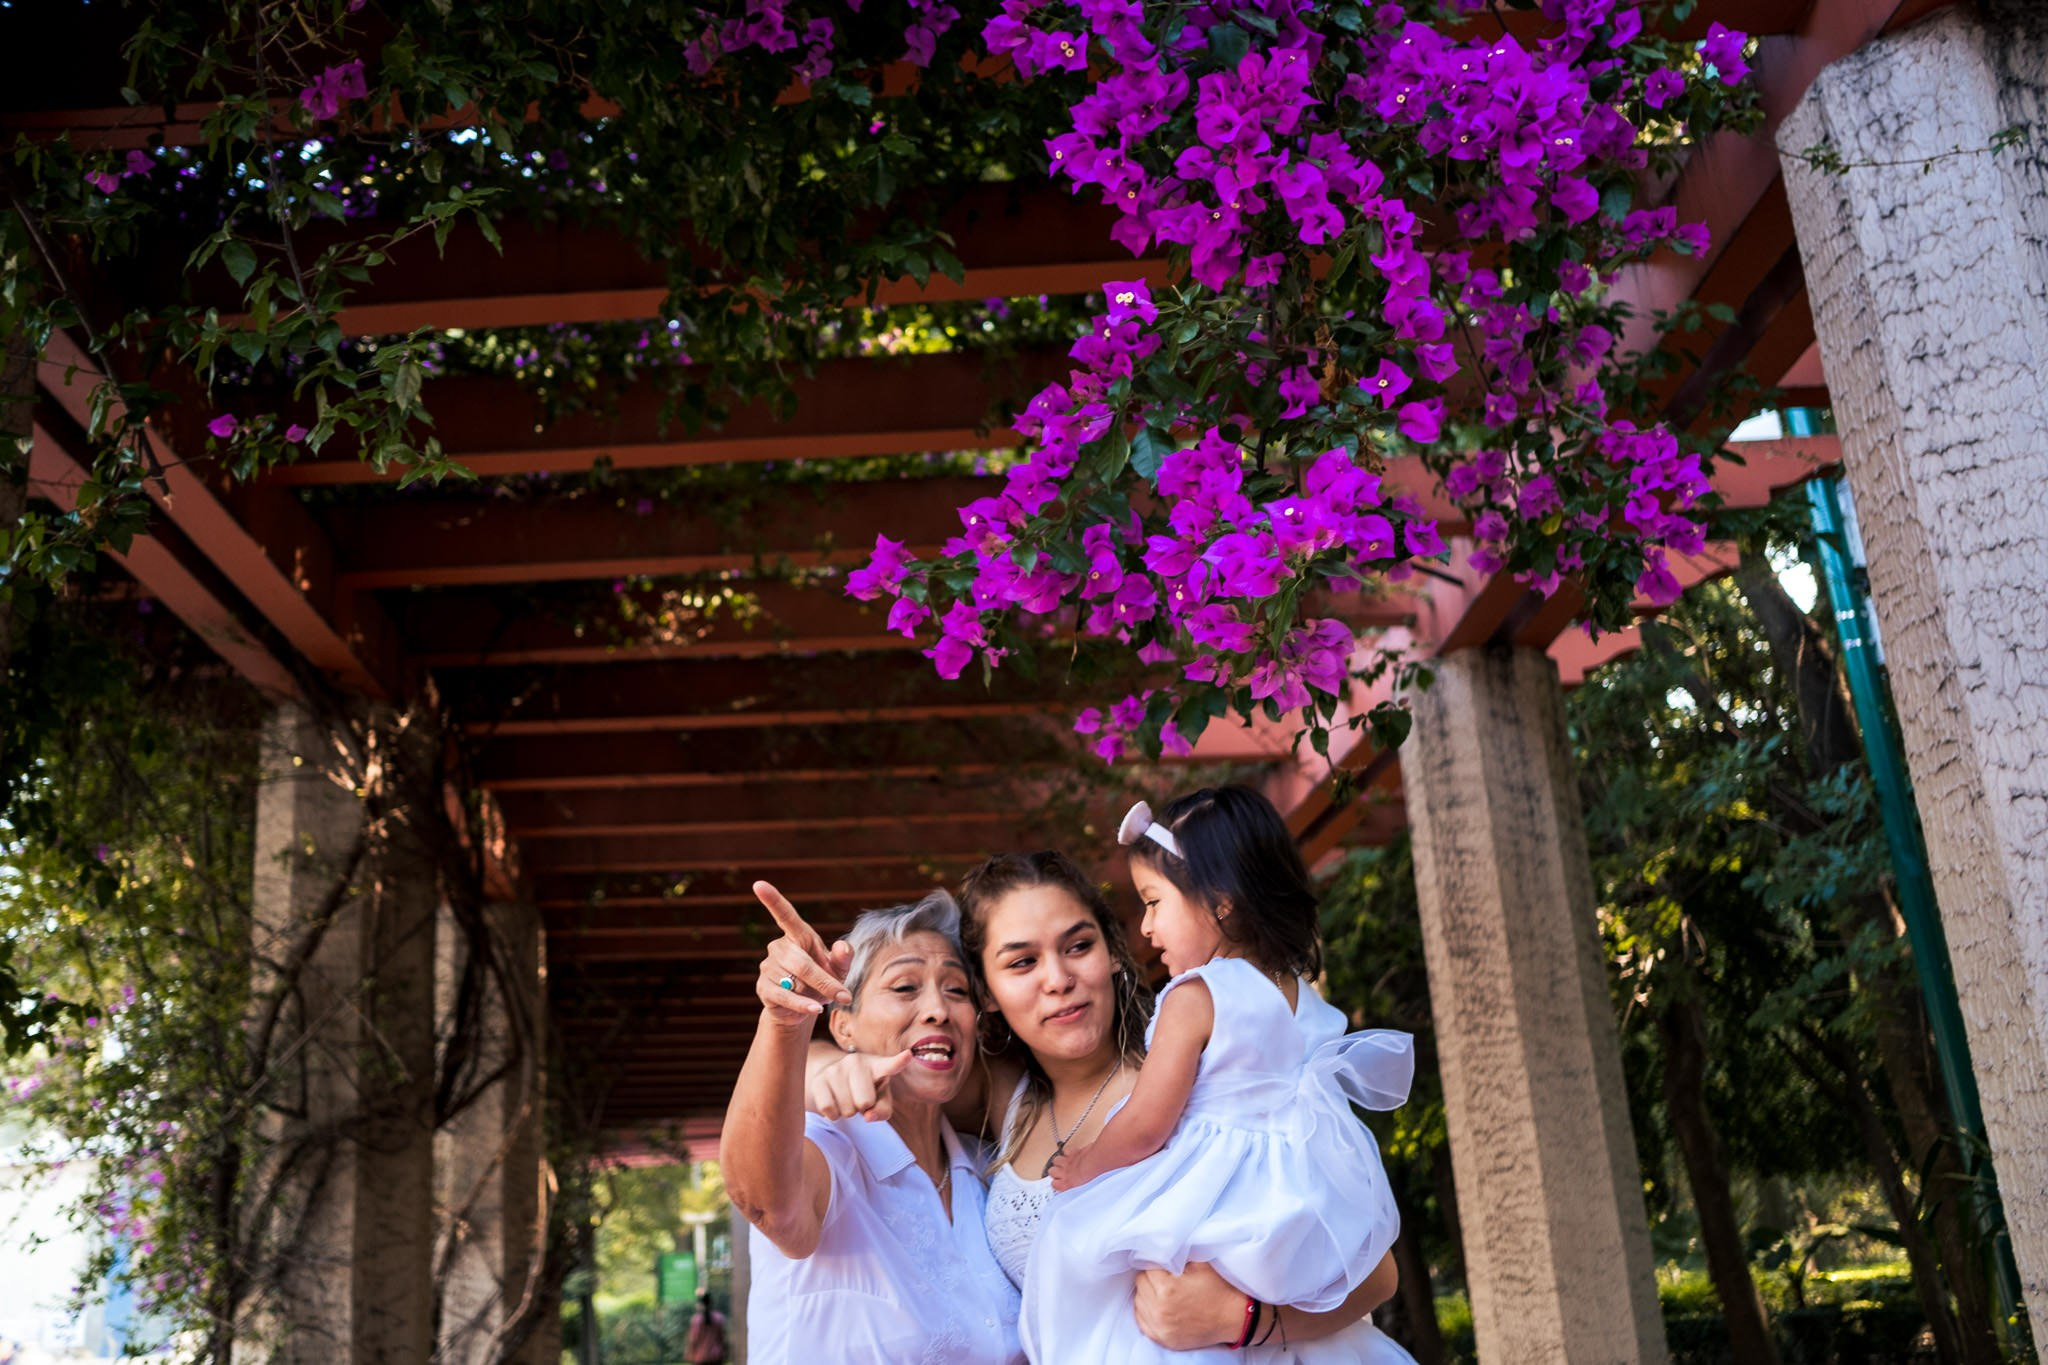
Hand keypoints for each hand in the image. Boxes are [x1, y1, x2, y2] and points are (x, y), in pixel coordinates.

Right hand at [753, 880, 853, 1028]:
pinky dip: (802, 1005)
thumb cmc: (823, 980)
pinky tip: (813, 1010)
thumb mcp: (838, 969)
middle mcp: (779, 947)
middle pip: (801, 963)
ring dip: (814, 994)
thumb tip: (843, 946)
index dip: (772, 900)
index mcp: (798, 936)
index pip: (785, 915)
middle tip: (845, 996)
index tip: (758, 884)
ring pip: (795, 982)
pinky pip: (784, 997)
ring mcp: (768, 967)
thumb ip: (844, 957)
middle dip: (825, 981)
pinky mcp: (763, 987)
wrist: (804, 1008)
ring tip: (820, 1000)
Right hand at [809, 1046, 913, 1122]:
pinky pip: (829, 1109)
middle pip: (865, 1102)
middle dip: (862, 1108)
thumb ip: (882, 1111)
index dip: (899, 1061)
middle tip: (859, 1098)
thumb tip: (868, 1116)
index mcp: (877, 1065)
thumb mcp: (880, 1100)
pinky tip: (835, 1102)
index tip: (908, 1055)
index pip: (890, 1065)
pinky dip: (833, 1114)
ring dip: (847, 1111)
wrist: (833, 1080)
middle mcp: (856, 1062)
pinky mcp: (819, 1080)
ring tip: (847, 1098)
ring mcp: (836, 1069)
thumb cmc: (865, 1091)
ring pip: (846, 1109)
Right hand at [1047, 1142, 1094, 1191]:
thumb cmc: (1094, 1174)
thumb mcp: (1086, 1185)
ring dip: (1059, 1161)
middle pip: (1051, 1171)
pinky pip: (1065, 1151)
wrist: (1095, 1161)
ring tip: (1065, 1162)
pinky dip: (1068, 1151)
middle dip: (1055, 1171)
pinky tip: (1071, 1154)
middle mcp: (1065, 1172)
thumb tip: (1080, 1185)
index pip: (1055, 1184)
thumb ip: (1079, 1185)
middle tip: (1060, 1172)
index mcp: (1068, 1183)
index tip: (1058, 1183)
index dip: (1056, 1183)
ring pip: (1056, 1160)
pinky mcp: (1072, 1152)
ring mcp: (1067, 1161)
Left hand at [1132, 1261, 1247, 1350]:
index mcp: (1167, 1288)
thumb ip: (1176, 1254)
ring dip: (1147, 1293)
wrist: (1234, 1317)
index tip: (1165, 1265)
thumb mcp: (1199, 1263)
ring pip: (1139, 1301)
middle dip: (1151, 1277)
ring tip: (1163, 1291)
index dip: (1157, 1263)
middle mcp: (1160, 1309)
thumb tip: (1159, 1247)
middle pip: (1141, 1283)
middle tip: (1165, 1277)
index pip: (1147, 1267)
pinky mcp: (1163, 1338)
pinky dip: (1146, 1311)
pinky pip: (1142, 1321)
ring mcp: (1160, 1326)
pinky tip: (1158, 1305)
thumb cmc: (1218, 1288)